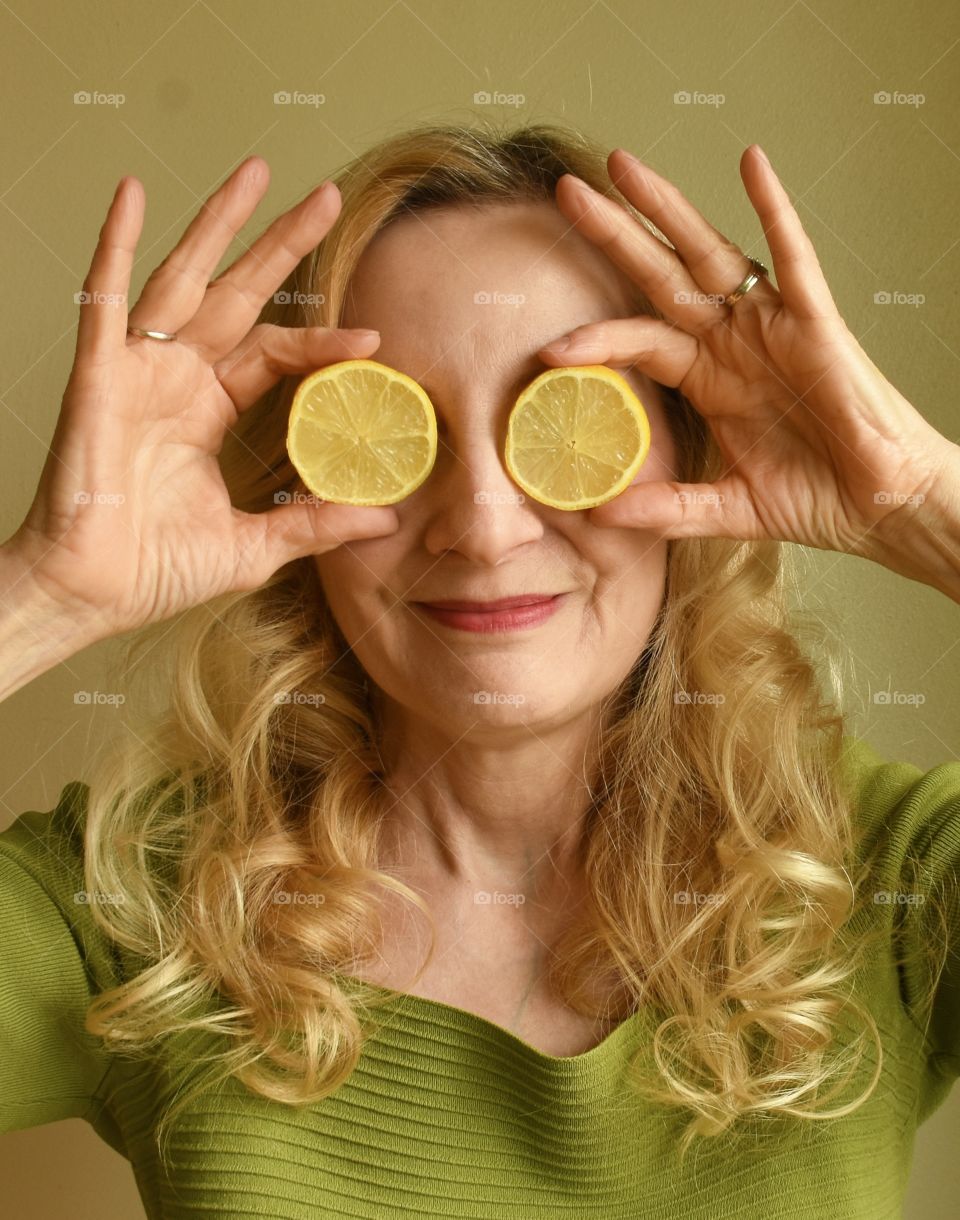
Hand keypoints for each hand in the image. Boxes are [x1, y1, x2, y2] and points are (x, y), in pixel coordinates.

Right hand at [6, 157, 397, 639]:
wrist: (93, 593)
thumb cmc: (157, 568)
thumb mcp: (254, 543)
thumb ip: (314, 523)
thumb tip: (383, 517)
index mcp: (209, 409)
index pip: (275, 354)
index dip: (321, 340)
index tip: (373, 336)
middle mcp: (177, 378)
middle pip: (238, 294)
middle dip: (279, 243)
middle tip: (325, 196)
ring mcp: (137, 369)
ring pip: (184, 278)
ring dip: (218, 225)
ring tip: (256, 172)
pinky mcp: (99, 374)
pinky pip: (106, 298)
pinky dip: (115, 244)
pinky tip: (131, 194)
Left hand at [537, 145, 957, 572]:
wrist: (881, 507)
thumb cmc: (813, 498)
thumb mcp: (725, 508)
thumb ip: (667, 507)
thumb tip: (600, 514)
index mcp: (708, 379)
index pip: (639, 341)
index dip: (596, 339)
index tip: (547, 350)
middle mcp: (733, 341)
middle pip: (661, 276)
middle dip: (615, 234)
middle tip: (567, 192)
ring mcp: (772, 326)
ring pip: (711, 254)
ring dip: (668, 210)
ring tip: (623, 168)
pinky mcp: (817, 323)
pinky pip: (795, 258)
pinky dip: (775, 211)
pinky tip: (752, 165)